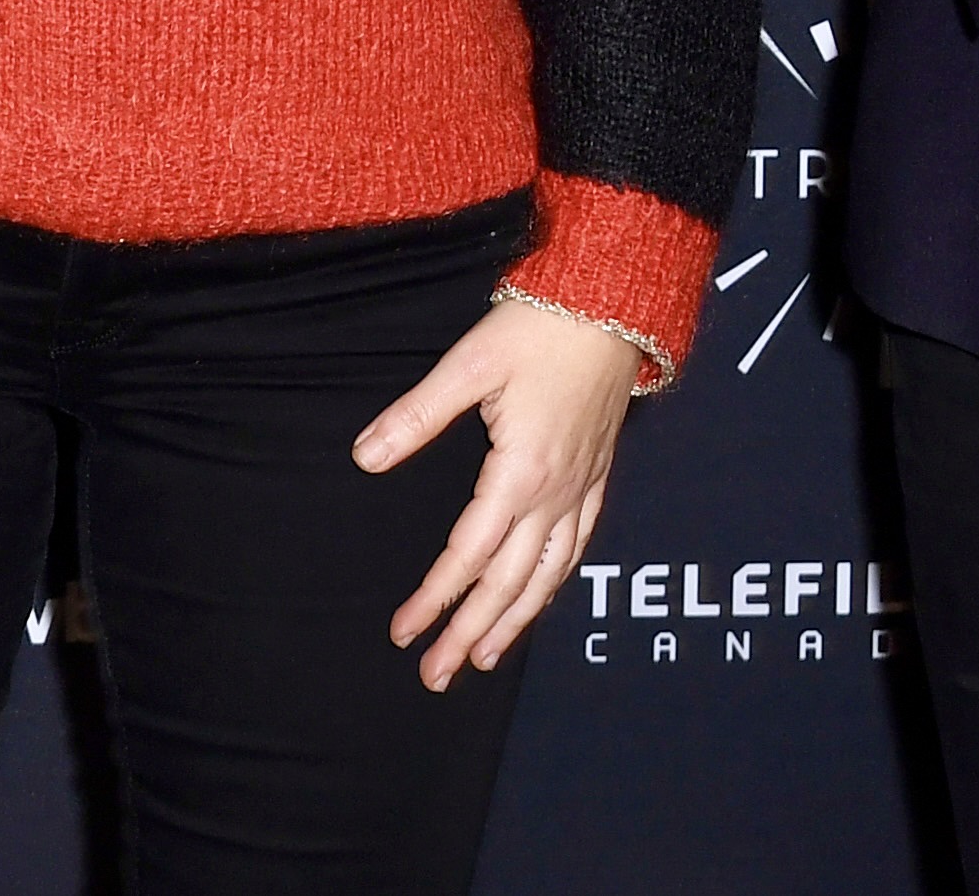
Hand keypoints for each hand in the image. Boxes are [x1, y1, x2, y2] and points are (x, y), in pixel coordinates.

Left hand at [355, 299, 643, 691]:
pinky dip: (553, 584)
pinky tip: (539, 598)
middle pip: (509, 583)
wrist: (613, 304)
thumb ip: (416, 416)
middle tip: (436, 675)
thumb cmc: (538, 328)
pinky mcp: (597, 476)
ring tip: (484, 658)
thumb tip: (365, 457)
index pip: (468, 554)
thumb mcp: (469, 364)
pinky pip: (576, 547)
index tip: (404, 631)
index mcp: (521, 472)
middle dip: (470, 632)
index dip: (435, 597)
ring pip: (548, 575)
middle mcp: (556, 493)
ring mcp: (582, 488)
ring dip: (514, 622)